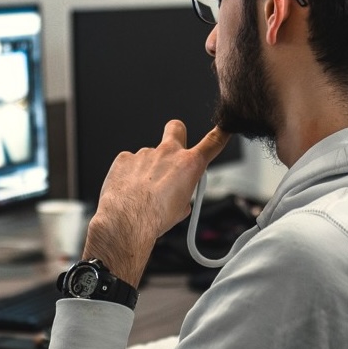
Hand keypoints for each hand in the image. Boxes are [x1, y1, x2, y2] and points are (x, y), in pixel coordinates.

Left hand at [83, 120, 229, 285]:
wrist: (128, 220)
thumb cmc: (155, 217)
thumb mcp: (182, 209)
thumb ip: (183, 193)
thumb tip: (178, 195)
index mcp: (188, 165)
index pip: (211, 143)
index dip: (219, 135)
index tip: (222, 130)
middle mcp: (167, 153)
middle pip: (177, 127)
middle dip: (177, 134)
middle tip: (172, 151)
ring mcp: (145, 153)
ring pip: (149, 154)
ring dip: (148, 168)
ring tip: (142, 191)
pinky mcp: (125, 158)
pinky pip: (130, 162)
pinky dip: (130, 174)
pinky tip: (128, 189)